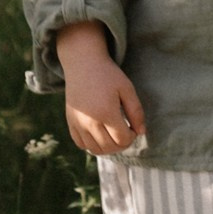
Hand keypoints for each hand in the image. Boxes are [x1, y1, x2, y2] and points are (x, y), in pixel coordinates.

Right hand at [56, 25, 146, 156]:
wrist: (83, 64)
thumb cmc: (108, 75)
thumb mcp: (127, 89)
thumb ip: (136, 112)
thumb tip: (141, 132)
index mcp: (106, 113)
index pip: (122, 139)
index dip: (132, 137)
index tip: (133, 128)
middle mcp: (89, 122)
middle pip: (109, 147)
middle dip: (122, 144)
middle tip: (126, 133)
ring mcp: (78, 124)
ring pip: (95, 150)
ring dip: (108, 147)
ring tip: (114, 136)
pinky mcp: (70, 123)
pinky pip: (81, 145)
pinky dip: (93, 145)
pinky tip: (100, 135)